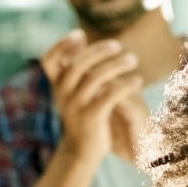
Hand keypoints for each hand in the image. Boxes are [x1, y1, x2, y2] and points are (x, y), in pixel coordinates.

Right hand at [41, 30, 144, 165]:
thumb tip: (81, 37)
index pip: (49, 60)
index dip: (61, 45)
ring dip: (116, 65)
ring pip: (95, 77)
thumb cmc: (81, 117)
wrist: (82, 152)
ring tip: (133, 60)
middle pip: (78, 64)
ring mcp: (76, 106)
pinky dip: (125, 85)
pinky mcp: (92, 118)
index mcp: (57, 86)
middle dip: (99, 51)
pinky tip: (137, 81)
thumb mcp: (73, 92)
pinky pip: (110, 96)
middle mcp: (62, 94)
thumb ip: (76, 69)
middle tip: (118, 45)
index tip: (80, 34)